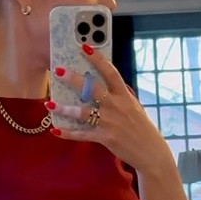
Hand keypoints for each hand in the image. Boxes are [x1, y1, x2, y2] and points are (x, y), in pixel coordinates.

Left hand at [51, 47, 169, 172]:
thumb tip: (108, 82)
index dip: (98, 59)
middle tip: (58, 70)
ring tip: (49, 103)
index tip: (84, 46)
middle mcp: (116, 106)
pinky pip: (82, 134)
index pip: (110, 72)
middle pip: (92, 89)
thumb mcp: (134, 107)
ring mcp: (110, 123)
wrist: (151, 152)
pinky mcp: (105, 138)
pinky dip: (68, 133)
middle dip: (74, 79)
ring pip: (83, 112)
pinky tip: (55, 130)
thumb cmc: (142, 128)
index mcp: (124, 96)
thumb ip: (121, 95)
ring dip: (64, 108)